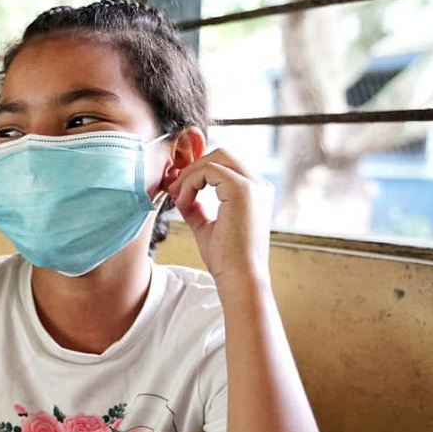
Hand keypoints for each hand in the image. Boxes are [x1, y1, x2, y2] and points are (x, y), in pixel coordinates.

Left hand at [166, 148, 273, 288]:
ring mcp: (253, 186)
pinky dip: (190, 183)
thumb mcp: (207, 226)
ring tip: (178, 198)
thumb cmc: (226, 259)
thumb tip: (180, 194)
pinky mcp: (242, 190)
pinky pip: (209, 170)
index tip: (178, 190)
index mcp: (255, 193)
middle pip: (221, 154)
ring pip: (215, 158)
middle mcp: (258, 185)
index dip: (198, 172)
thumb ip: (196, 207)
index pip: (225, 165)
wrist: (239, 277)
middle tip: (174, 189)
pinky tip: (183, 203)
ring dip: (189, 175)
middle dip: (193, 168)